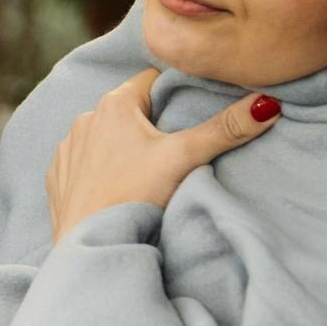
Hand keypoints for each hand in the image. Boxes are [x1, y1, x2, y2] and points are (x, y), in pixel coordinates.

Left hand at [46, 70, 278, 243]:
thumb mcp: (184, 157)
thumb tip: (268, 104)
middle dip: (152, 122)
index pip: (152, 80)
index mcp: (114, 104)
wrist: (89, 245)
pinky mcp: (58, 177)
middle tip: (176, 147)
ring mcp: (68, 149)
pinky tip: (118, 187)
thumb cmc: (134, 195)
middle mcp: (84, 119)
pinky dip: (101, 169)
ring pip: (105, 136)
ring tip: (148, 171)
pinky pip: (84, 162)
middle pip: (130, 109)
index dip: (176, 93)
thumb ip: (225, 129)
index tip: (192, 112)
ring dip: (124, 146)